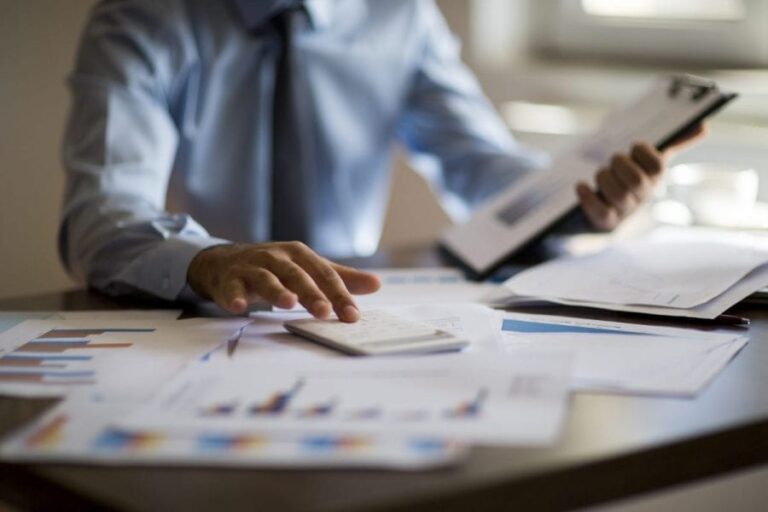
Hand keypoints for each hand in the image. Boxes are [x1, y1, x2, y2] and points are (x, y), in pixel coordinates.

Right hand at [187, 242, 380, 321]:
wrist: (225, 261)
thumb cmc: (274, 267)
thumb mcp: (307, 268)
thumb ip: (339, 277)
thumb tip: (376, 284)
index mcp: (299, 254)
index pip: (324, 275)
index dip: (339, 295)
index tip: (352, 316)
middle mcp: (276, 257)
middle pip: (297, 275)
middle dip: (311, 293)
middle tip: (324, 312)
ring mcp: (251, 267)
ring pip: (266, 278)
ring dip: (277, 291)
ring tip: (288, 304)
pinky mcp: (229, 280)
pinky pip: (231, 288)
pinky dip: (234, 296)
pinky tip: (239, 307)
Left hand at [576, 123, 706, 229]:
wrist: (610, 213)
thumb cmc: (630, 178)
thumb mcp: (649, 160)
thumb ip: (674, 143)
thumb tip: (703, 126)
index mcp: (655, 177)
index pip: (658, 165)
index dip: (644, 152)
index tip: (634, 145)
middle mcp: (643, 195)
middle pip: (637, 181)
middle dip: (620, 165)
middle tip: (613, 159)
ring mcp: (625, 210)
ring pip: (618, 196)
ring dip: (604, 179)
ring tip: (599, 174)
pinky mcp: (607, 222)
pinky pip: (600, 212)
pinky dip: (588, 198)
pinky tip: (581, 186)